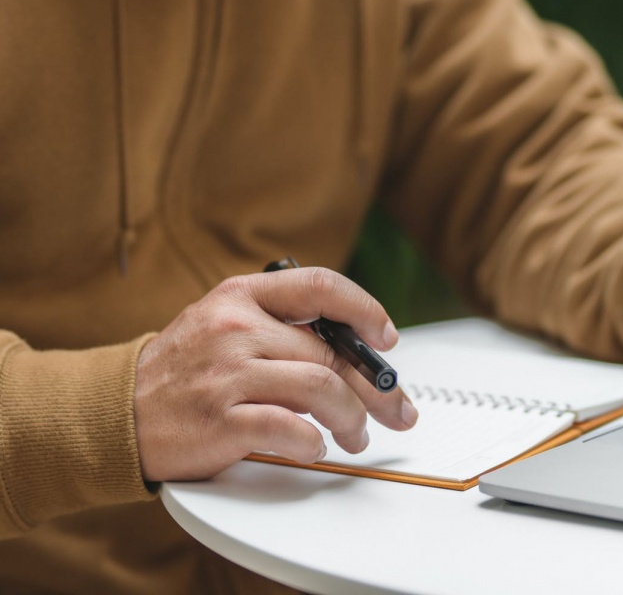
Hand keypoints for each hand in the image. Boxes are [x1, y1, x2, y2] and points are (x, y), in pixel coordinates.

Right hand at [134, 267, 418, 481]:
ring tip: (356, 435)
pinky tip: (313, 447)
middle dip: (376, 388)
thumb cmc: (181, 371)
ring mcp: (227, 374)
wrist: (116, 412)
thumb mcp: (223, 325)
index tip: (386, 336)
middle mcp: (236, 328)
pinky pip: (290, 429)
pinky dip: (313, 443)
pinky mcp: (219, 420)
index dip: (364, 309)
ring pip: (321, 388)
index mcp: (241, 296)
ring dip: (352, 418)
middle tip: (394, 409)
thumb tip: (355, 351)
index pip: (320, 286)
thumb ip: (281, 328)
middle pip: (332, 352)